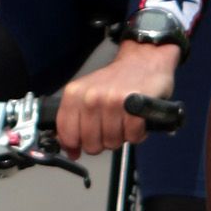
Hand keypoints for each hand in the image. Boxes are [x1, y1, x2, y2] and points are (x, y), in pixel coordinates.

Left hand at [57, 43, 177, 155]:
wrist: (144, 60)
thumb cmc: (116, 80)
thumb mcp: (86, 94)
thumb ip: (74, 120)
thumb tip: (70, 150)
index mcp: (74, 94)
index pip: (66, 133)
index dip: (73, 145)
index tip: (79, 147)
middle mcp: (91, 97)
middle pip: (91, 144)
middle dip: (102, 142)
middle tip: (109, 128)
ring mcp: (112, 101)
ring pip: (112, 142)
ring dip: (121, 137)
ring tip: (123, 121)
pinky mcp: (135, 107)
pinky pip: (132, 136)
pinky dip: (137, 134)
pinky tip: (136, 121)